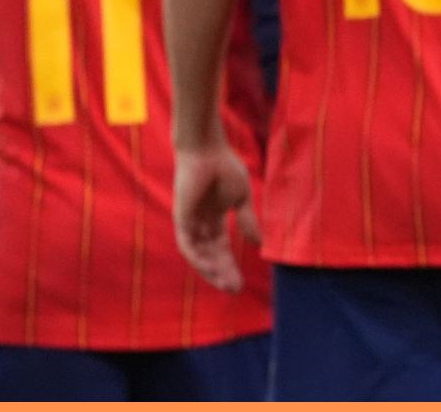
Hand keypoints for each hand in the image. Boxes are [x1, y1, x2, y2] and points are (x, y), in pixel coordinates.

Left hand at [174, 143, 258, 291]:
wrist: (208, 151)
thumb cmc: (224, 168)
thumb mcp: (241, 199)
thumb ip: (247, 221)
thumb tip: (258, 244)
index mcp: (214, 219)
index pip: (221, 249)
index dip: (230, 266)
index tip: (242, 283)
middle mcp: (200, 224)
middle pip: (211, 256)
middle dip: (223, 273)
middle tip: (235, 290)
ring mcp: (190, 223)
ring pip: (198, 255)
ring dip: (211, 271)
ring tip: (226, 283)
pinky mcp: (182, 219)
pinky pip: (188, 245)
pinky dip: (198, 258)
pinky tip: (212, 267)